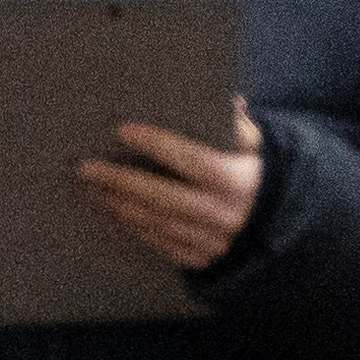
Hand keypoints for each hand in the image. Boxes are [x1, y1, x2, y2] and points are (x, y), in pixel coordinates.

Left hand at [76, 102, 264, 270]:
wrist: (271, 225)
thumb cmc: (253, 175)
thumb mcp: (255, 148)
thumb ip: (238, 127)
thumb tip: (228, 101)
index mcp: (236, 181)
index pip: (193, 160)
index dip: (159, 145)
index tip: (124, 130)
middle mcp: (222, 214)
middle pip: (163, 197)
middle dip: (122, 182)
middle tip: (88, 168)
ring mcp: (210, 241)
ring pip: (157, 223)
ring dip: (120, 206)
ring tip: (92, 188)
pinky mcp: (200, 259)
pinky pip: (161, 245)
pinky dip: (134, 228)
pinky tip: (112, 213)